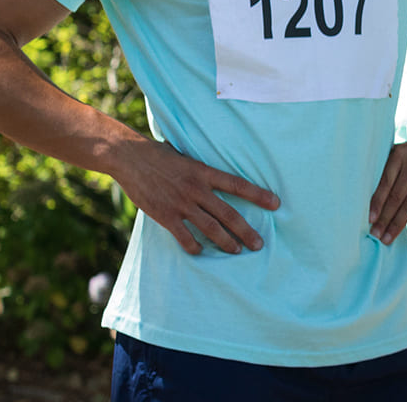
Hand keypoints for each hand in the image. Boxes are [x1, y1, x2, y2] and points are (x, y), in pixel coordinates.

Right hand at [111, 138, 279, 254]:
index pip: (238, 185)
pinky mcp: (164, 214)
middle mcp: (197, 189)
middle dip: (246, 230)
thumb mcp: (187, 157)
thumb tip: (215, 173)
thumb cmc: (160, 155)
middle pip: (228, 213)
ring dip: (225, 241)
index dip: (258, 195)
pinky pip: (183, 235)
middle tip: (259, 244)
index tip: (276, 204)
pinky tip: (200, 252)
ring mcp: (181, 203)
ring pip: (210, 227)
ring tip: (237, 251)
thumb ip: (202, 170)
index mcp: (205, 172)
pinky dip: (193, 245)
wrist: (130, 158)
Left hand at [368, 126, 406, 241]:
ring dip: (398, 224)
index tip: (370, 221)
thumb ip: (389, 168)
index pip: (385, 184)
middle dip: (385, 219)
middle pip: (397, 197)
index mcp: (400, 155)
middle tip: (376, 235)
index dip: (376, 204)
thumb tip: (368, 198)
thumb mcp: (403, 151)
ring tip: (388, 238)